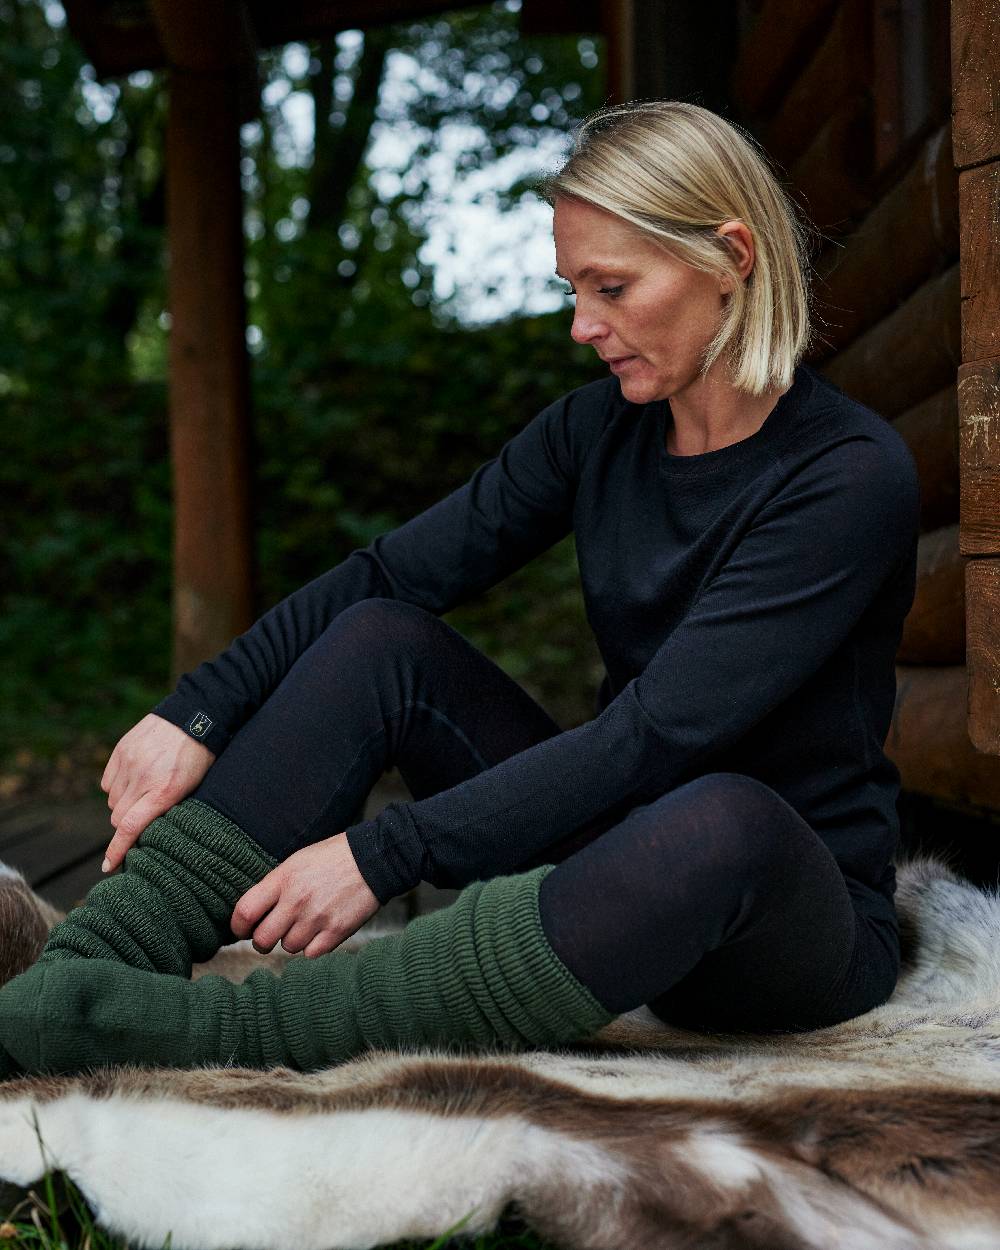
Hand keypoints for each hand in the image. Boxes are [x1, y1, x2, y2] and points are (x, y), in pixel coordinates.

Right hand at [101, 713, 215, 871]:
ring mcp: (130, 762)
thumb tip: (145, 831)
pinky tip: (134, 779)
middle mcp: (143, 778)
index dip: (117, 849)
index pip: (130, 827)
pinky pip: (107, 782)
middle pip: (118, 817)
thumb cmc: (200, 758)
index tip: (108, 866)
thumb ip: (167, 808)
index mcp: (165, 791)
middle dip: (127, 822)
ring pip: (112, 800)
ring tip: (144, 790)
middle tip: (144, 813)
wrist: (196, 717)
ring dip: (123, 803)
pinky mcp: (121, 750)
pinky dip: (117, 786)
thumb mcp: (192, 789)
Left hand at [230, 832, 379, 958]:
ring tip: (305, 924)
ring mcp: (317, 918)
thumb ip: (274, 886)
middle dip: (262, 941)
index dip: (238, 926)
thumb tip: (253, 913)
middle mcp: (297, 900)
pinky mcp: (336, 932)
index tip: (242, 929)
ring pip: (287, 947)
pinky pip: (311, 954)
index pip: (245, 912)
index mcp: (283, 879)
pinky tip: (320, 931)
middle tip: (269, 935)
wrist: (374, 859)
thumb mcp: (297, 861)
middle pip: (262, 939)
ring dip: (292, 940)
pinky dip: (312, 947)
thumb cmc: (333, 858)